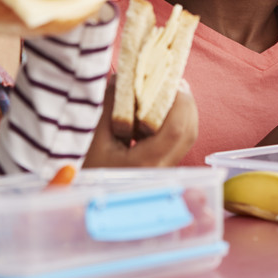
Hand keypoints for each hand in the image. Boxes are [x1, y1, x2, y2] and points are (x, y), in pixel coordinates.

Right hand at [84, 75, 198, 166]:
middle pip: (188, 132)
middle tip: (172, 83)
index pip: (176, 129)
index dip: (178, 101)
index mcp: (145, 162)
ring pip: (187, 136)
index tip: (168, 82)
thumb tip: (122, 78)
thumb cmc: (88, 173)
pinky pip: (179, 140)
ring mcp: (165, 168)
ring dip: (182, 111)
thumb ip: (111, 108)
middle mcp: (161, 167)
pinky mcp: (163, 164)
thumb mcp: (95, 139)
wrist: (89, 199)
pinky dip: (175, 120)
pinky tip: (160, 110)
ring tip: (167, 92)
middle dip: (184, 103)